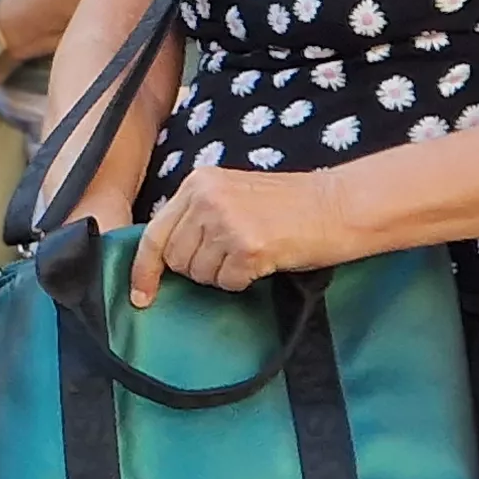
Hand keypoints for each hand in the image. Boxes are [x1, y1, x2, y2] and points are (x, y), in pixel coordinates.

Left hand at [132, 167, 351, 304]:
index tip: (141, 296)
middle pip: (175, 259)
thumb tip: (165, 257)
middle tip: (231, 257)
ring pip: (200, 274)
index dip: (144, 269)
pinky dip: (243, 281)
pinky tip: (264, 260)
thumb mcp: (233, 195)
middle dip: (198, 269)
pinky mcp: (247, 246)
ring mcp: (225, 221)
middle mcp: (205, 198)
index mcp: (197, 182)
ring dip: (222, 275)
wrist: (338, 206)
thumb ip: (198, 216)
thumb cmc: (290, 206)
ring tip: (251, 253)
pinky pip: (227, 283)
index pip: (154, 233)